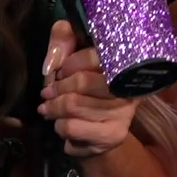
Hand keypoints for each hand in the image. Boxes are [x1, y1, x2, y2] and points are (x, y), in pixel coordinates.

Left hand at [37, 20, 137, 158]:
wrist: (98, 135)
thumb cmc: (85, 89)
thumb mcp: (74, 55)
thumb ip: (62, 41)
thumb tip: (52, 63)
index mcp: (123, 61)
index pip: (94, 55)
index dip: (70, 63)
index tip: (61, 71)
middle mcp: (129, 86)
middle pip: (82, 81)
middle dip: (57, 87)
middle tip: (47, 92)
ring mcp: (124, 112)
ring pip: (74, 105)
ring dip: (54, 108)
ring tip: (49, 108)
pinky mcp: (113, 135)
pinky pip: (72, 127)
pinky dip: (59, 126)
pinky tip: (62, 125)